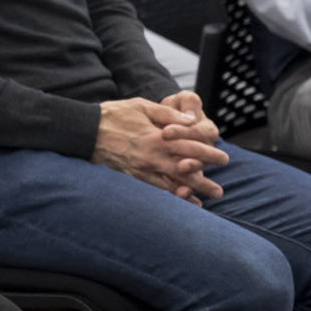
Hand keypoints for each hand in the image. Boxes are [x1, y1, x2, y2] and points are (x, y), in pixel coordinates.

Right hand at [93, 97, 224, 201]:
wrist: (85, 131)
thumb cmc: (114, 115)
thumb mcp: (142, 106)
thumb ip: (168, 114)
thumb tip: (191, 121)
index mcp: (156, 138)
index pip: (189, 148)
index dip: (208, 154)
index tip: (224, 159)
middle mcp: (151, 157)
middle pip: (183, 172)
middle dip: (203, 182)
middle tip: (219, 192)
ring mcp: (140, 169)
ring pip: (168, 185)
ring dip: (187, 194)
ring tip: (203, 203)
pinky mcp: (130, 176)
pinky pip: (151, 189)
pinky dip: (166, 197)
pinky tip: (176, 202)